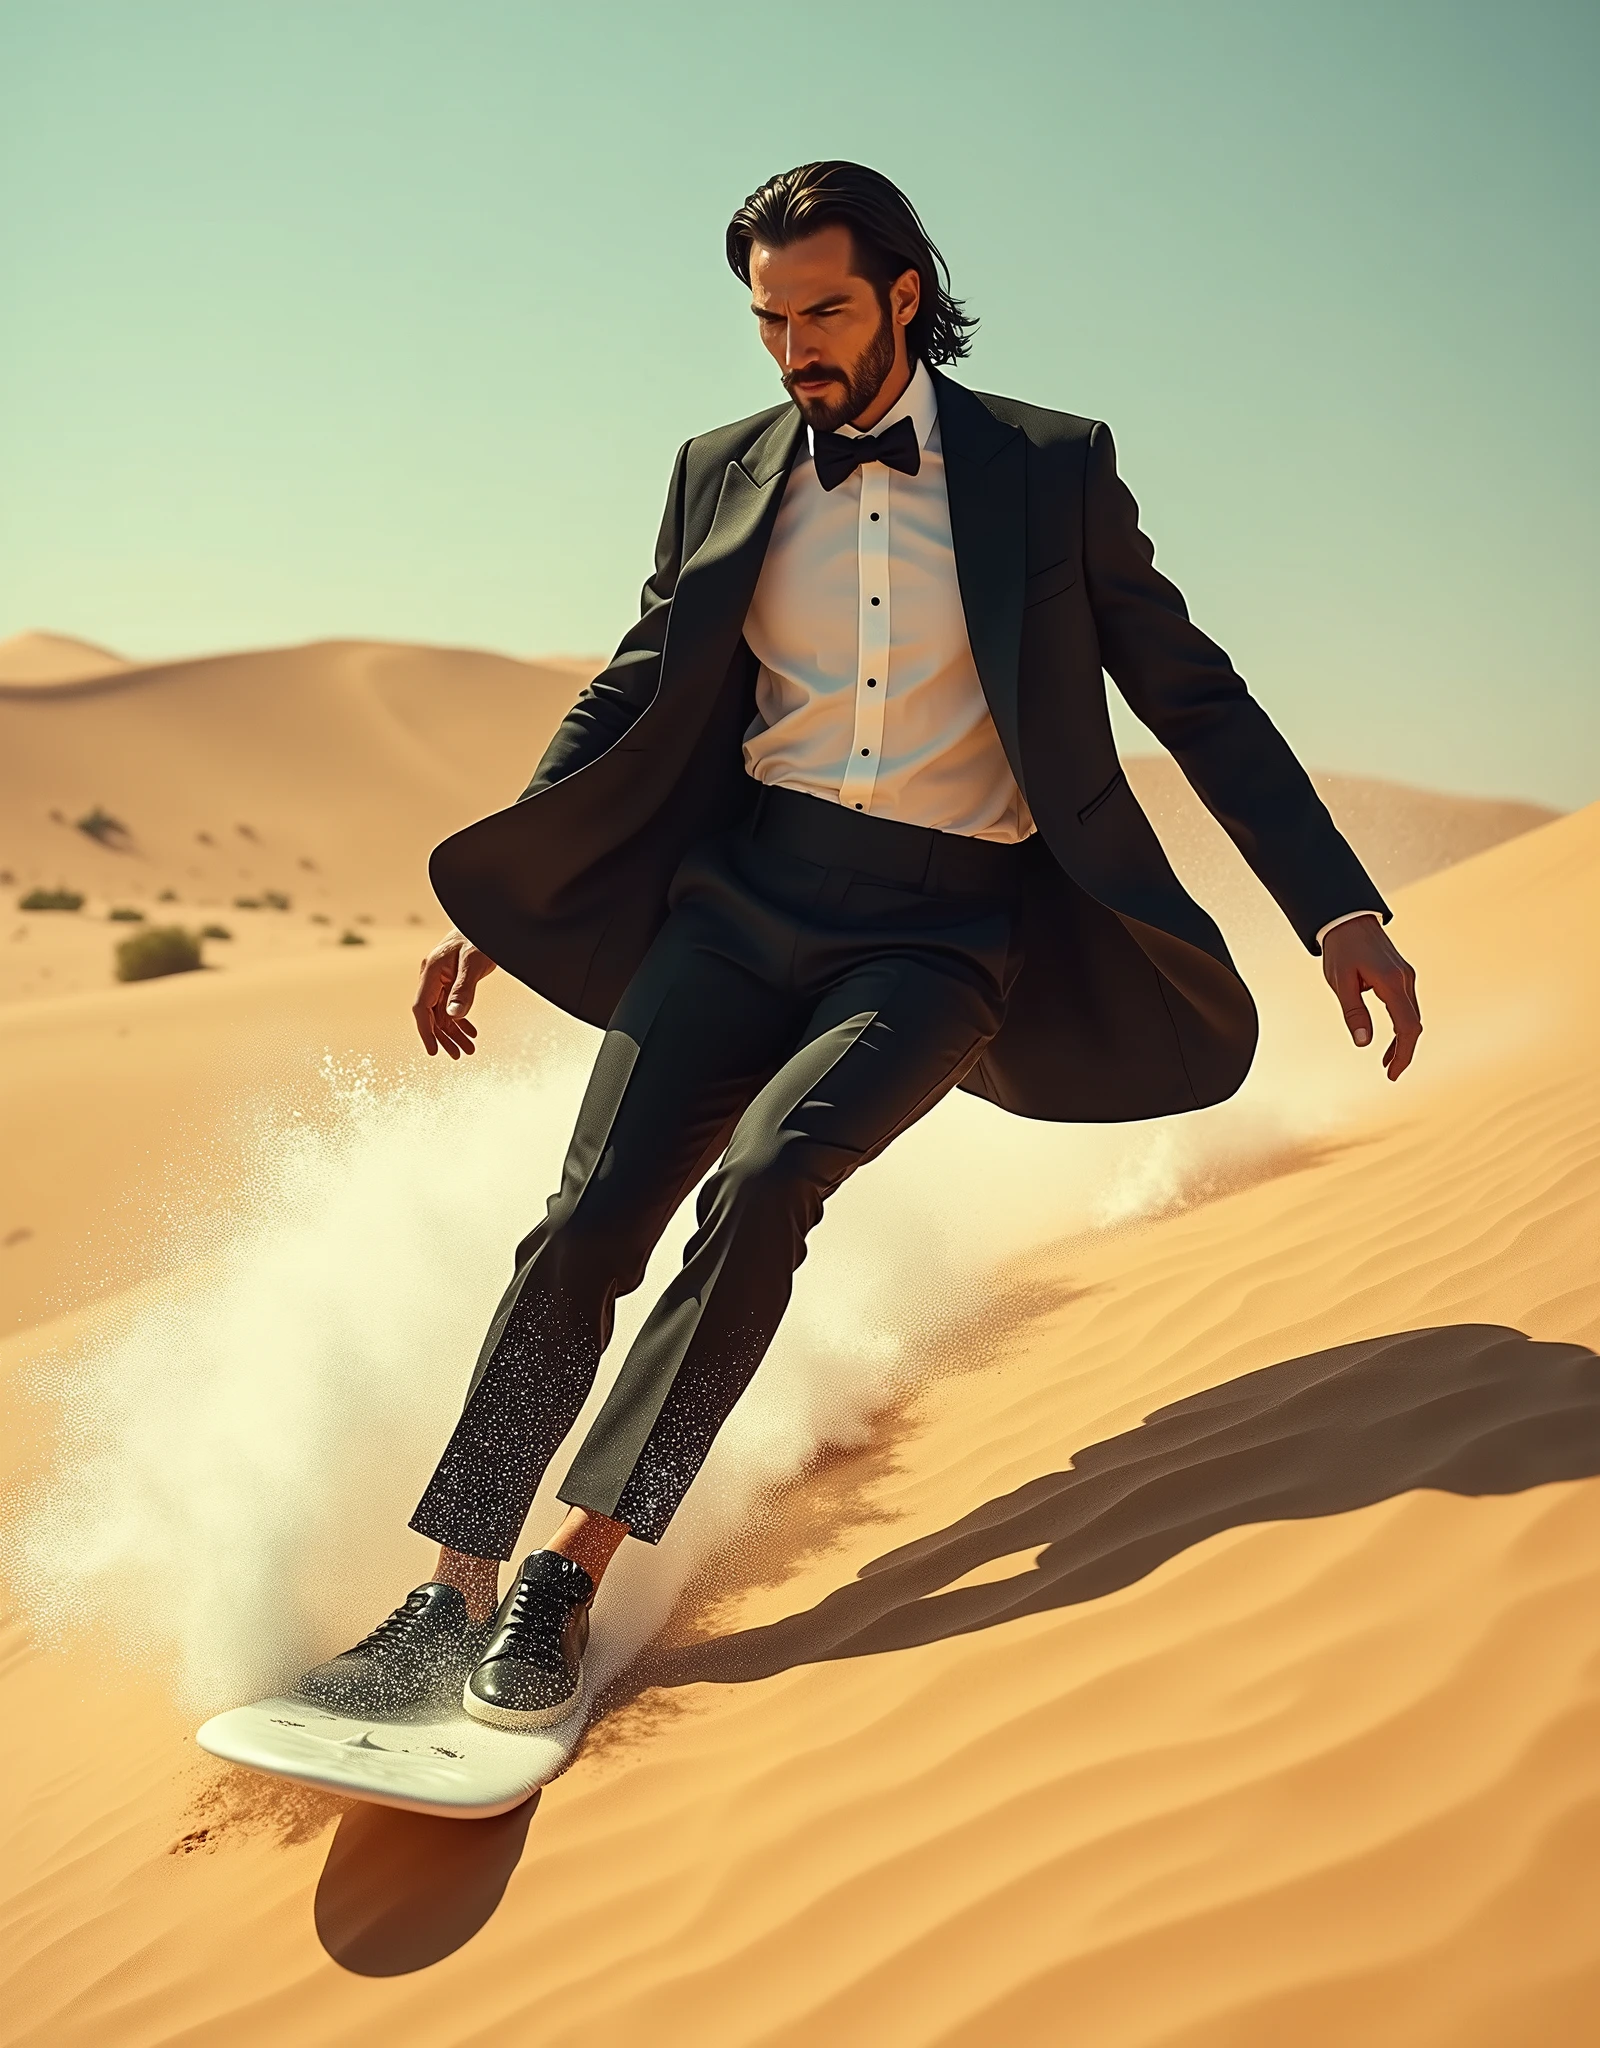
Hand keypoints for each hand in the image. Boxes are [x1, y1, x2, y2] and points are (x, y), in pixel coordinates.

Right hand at [413, 930, 497, 1057]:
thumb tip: (454, 1016)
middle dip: (444, 1036)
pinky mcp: (453, 980)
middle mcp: (432, 976)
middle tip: (458, 1055)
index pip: (422, 1007)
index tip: (433, 1051)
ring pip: (443, 1012)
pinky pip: (452, 1005)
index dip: (425, 1031)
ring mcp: (442, 979)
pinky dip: (461, 1020)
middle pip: (432, 1014)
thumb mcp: (474, 963)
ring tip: (468, 1050)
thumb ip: (463, 990)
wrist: (488, 922)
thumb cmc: (480, 937)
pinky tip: (471, 1033)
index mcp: (431, 971)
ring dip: (454, 1032)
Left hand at [1321, 914, 1420, 1080]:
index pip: (1407, 1027)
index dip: (1403, 1053)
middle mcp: (1405, 980)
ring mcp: (1406, 976)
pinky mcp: (1402, 975)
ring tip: (1387, 1062)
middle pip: (1413, 1024)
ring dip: (1402, 1040)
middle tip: (1390, 1073)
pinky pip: (1406, 1006)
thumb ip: (1354, 1012)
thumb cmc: (1340, 948)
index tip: (1393, 1074)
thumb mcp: (1340, 982)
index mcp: (1391, 982)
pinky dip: (1400, 1025)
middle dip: (1404, 1052)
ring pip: (1411, 1016)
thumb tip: (1363, 1043)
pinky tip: (1389, 1039)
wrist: (1348, 918)